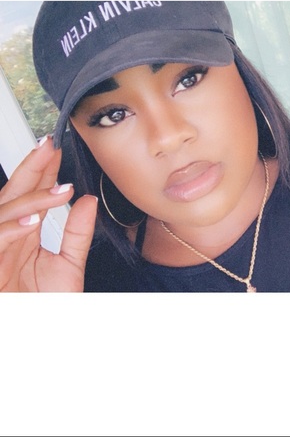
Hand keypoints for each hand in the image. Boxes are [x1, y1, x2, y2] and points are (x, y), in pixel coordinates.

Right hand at [0, 136, 96, 291]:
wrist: (36, 336)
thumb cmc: (45, 306)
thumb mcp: (68, 264)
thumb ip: (77, 232)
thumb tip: (87, 201)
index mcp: (21, 236)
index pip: (29, 196)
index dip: (41, 171)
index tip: (57, 150)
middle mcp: (5, 241)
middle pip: (11, 197)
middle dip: (29, 170)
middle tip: (49, 147)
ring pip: (0, 214)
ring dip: (28, 199)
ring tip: (58, 189)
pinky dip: (11, 229)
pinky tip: (33, 219)